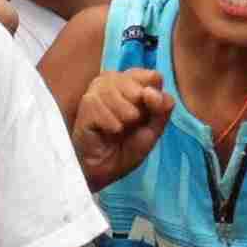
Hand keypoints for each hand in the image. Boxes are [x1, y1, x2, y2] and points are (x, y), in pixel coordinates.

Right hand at [72, 66, 170, 188]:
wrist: (106, 170)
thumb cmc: (128, 146)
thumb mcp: (154, 129)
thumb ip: (161, 109)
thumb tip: (150, 92)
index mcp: (135, 82)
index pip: (153, 76)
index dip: (154, 98)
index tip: (148, 114)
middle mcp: (115, 80)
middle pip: (135, 84)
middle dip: (137, 110)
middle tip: (129, 124)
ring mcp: (97, 90)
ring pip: (117, 94)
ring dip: (123, 119)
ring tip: (118, 129)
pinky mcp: (85, 103)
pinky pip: (102, 109)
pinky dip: (110, 125)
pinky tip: (106, 132)